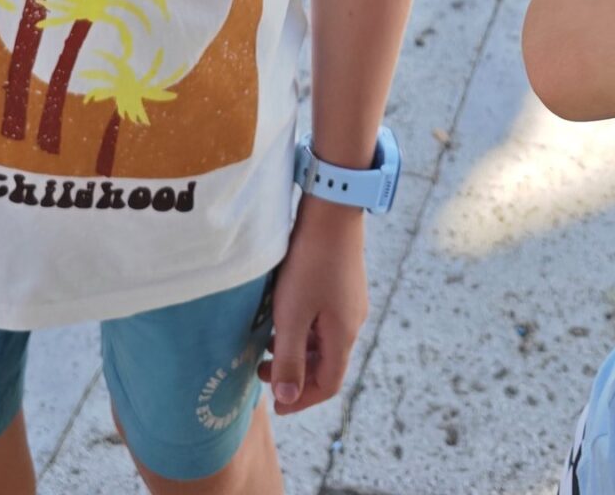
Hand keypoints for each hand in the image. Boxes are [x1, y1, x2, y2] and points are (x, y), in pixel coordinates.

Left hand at [260, 200, 366, 414]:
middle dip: (296, 374)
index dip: (302, 400)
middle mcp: (352, 321)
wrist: (331, 210)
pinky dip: (303, 328)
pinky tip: (283, 313)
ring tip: (267, 342)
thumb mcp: (292, 315)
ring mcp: (350, 301)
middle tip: (261, 370)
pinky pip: (324, 319)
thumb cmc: (310, 262)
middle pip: (327, 363)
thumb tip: (290, 398)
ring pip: (324, 340)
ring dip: (298, 349)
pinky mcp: (343, 282)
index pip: (328, 384)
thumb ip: (290, 359)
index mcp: (343, 335)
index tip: (275, 404)